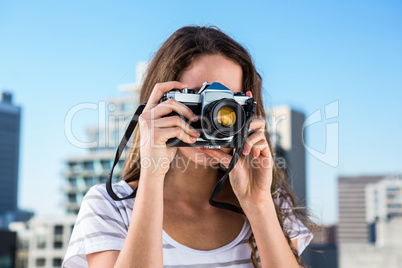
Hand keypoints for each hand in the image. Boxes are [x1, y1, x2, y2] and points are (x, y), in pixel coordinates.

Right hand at [138, 82, 200, 175]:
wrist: (153, 169)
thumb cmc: (161, 150)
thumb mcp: (166, 131)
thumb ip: (172, 119)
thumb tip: (192, 113)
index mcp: (148, 112)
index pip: (158, 89)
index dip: (172, 84)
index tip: (185, 86)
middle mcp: (145, 116)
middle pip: (171, 102)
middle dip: (187, 110)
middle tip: (195, 119)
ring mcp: (148, 125)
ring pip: (176, 118)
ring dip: (189, 128)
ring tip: (194, 134)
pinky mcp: (154, 134)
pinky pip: (176, 129)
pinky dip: (186, 135)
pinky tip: (190, 140)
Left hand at [200, 95, 272, 209]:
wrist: (250, 195)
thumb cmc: (240, 179)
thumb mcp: (226, 163)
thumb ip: (217, 153)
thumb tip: (203, 146)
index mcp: (244, 142)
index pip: (246, 123)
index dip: (247, 108)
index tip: (246, 93)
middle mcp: (253, 142)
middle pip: (257, 122)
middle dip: (250, 122)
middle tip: (242, 130)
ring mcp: (261, 148)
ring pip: (259, 131)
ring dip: (249, 139)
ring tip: (244, 151)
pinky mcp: (267, 154)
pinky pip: (263, 141)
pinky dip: (255, 145)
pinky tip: (251, 154)